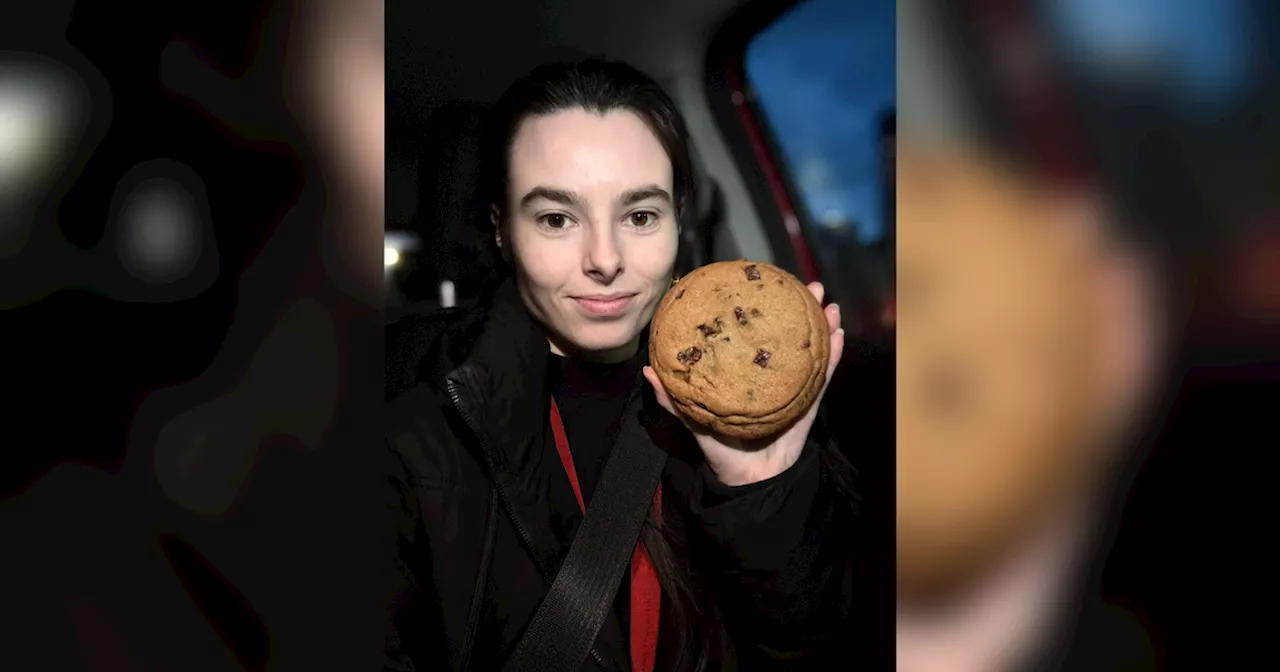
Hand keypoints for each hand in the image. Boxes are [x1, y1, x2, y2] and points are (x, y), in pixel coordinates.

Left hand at [643, 282, 844, 485]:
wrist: (751, 480)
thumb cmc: (720, 450)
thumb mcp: (694, 420)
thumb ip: (672, 398)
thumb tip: (647, 371)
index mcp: (743, 372)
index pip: (751, 332)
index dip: (758, 306)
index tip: (762, 281)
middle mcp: (770, 373)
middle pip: (787, 332)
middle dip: (799, 306)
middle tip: (806, 283)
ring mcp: (793, 385)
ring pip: (811, 347)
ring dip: (822, 323)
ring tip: (828, 303)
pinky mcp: (810, 402)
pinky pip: (824, 376)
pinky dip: (834, 356)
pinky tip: (839, 336)